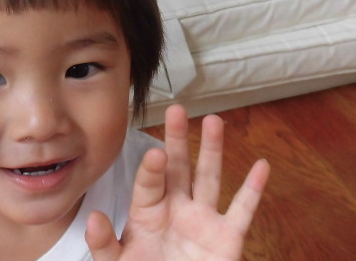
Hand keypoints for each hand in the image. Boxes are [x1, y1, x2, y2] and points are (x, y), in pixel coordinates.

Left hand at [86, 105, 269, 260]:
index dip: (152, 167)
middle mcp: (176, 209)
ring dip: (212, 150)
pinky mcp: (227, 238)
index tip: (155, 152)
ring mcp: (203, 221)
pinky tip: (262, 166)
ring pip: (208, 179)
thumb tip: (93, 218)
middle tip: (177, 110)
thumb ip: (105, 245)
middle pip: (178, 168)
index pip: (149, 183)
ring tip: (214, 121)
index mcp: (148, 213)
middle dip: (178, 140)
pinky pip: (242, 211)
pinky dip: (254, 189)